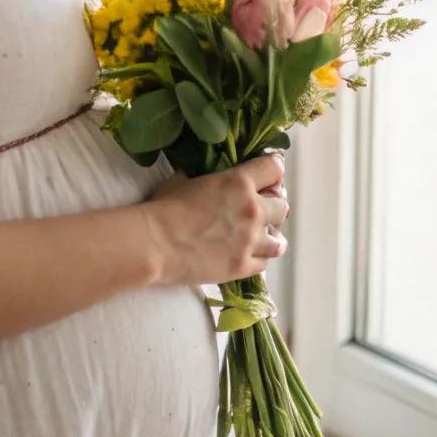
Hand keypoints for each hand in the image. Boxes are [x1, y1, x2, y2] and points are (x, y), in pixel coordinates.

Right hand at [144, 150, 289, 287]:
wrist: (154, 244)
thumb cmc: (164, 207)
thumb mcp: (184, 180)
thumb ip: (205, 178)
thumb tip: (204, 177)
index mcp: (239, 183)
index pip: (275, 169)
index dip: (273, 169)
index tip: (270, 173)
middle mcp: (253, 210)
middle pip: (282, 205)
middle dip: (273, 205)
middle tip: (261, 208)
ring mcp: (250, 241)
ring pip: (279, 239)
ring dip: (270, 236)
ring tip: (260, 237)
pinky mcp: (242, 266)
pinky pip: (264, 263)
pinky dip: (259, 258)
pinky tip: (249, 255)